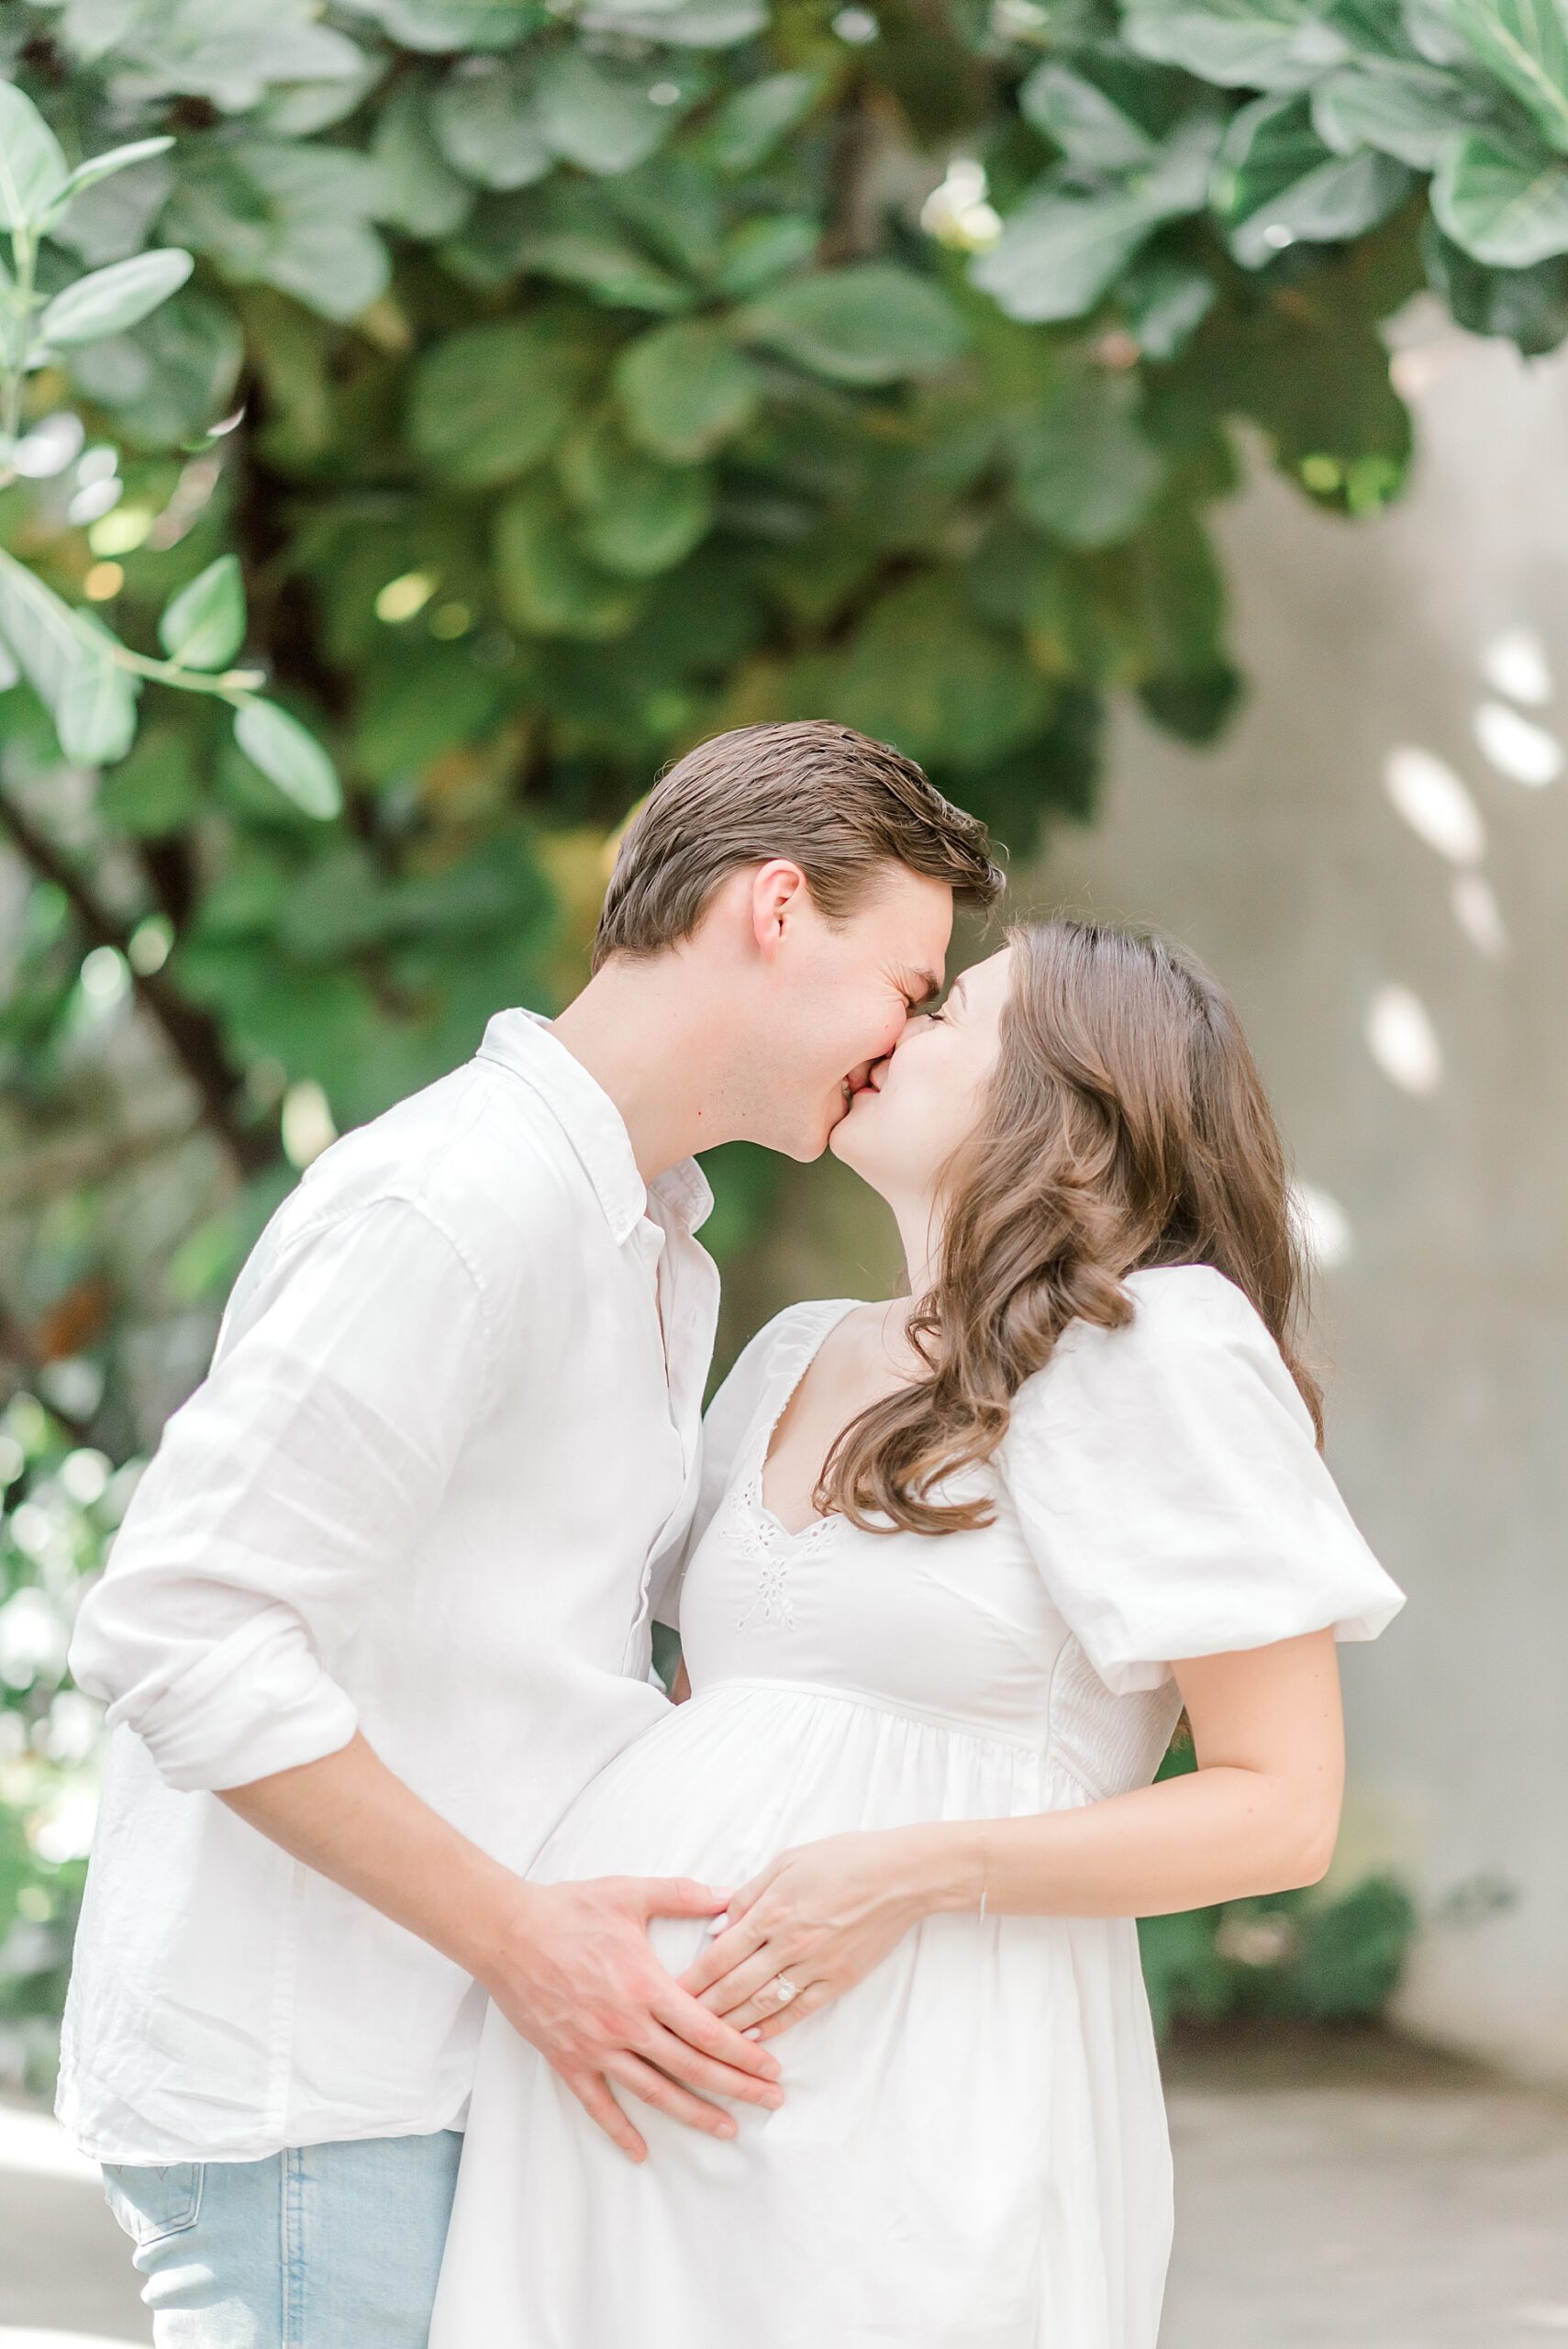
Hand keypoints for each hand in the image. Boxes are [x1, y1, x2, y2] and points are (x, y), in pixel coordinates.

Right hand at [483, 1874, 785, 2162]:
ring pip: (655, 2092)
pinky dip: (619, 2131)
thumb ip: (684, 1895)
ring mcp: (596, 2047)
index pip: (707, 2029)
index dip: (743, 2051)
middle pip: (692, 2066)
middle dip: (737, 2087)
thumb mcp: (631, 1892)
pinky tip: (640, 2152)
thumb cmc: (569, 1909)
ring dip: (694, 2114)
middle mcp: (626, 2024)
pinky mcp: (568, 2060)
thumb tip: (732, 1895)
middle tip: (771, 2101)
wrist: (507, 1932)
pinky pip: (598, 2104)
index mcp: (647, 1986)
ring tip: (728, 2129)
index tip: (771, 2065)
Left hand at [677, 1829, 928, 2040]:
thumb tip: (715, 1928)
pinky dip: (772, 2026)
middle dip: (700, 2008)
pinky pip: (798, 2010)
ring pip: (761, 2004)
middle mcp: (788, 1943)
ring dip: (729, 2024)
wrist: (901, 1875)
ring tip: (702, 2040)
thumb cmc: (843, 1858)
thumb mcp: (788, 1861)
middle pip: (734, 1985)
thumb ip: (748, 1896)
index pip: (719, 1954)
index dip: (691, 1978)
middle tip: (672, 2027)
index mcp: (772, 1909)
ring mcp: (814, 1966)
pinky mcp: (838, 1981)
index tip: (666, 1994)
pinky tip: (752, 2037)